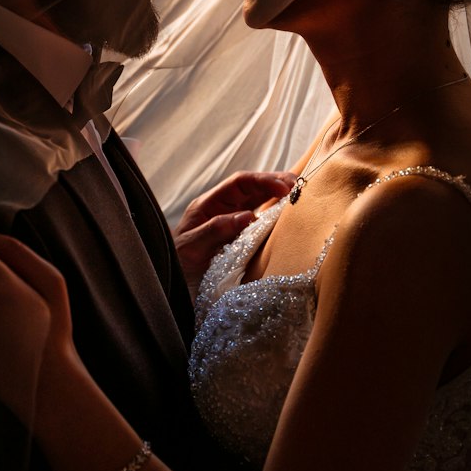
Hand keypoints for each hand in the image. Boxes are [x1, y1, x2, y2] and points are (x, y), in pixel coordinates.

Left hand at [173, 171, 296, 294]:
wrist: (169, 289)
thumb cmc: (176, 266)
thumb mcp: (191, 248)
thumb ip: (216, 230)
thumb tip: (248, 215)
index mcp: (208, 205)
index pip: (240, 183)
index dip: (264, 181)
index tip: (285, 187)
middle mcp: (221, 211)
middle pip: (252, 189)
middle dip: (276, 183)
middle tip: (301, 186)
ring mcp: (230, 225)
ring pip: (258, 204)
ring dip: (278, 199)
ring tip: (300, 198)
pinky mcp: (237, 241)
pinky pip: (258, 224)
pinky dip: (274, 220)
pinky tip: (287, 221)